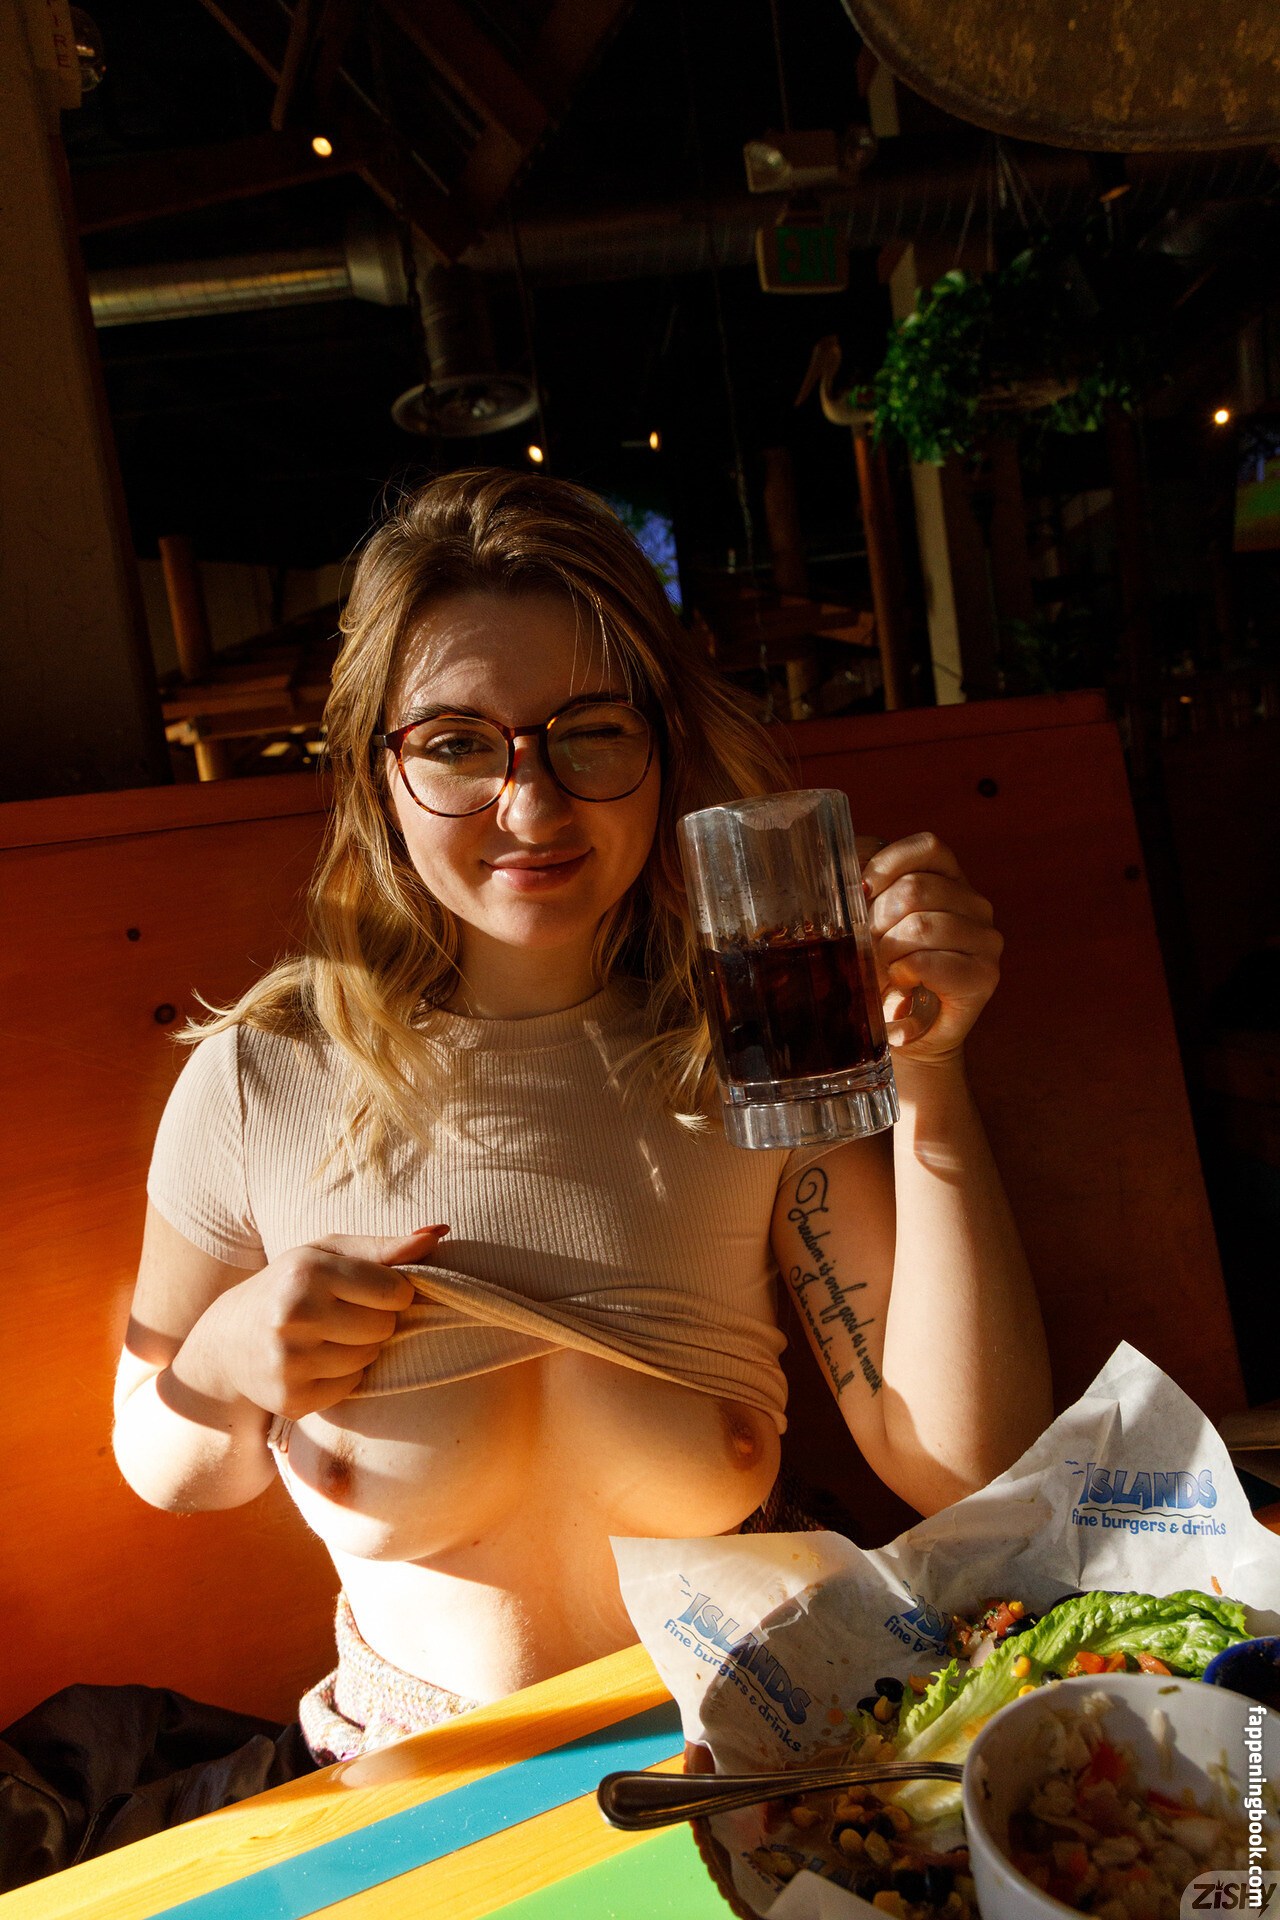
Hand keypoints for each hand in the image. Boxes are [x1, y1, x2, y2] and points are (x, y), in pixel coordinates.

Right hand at [172, 1227, 447, 1419]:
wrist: (227, 1341)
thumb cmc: (290, 1285)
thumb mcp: (328, 1254)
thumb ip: (386, 1247)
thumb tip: (441, 1232)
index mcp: (307, 1271)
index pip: (395, 1290)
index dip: (395, 1292)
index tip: (377, 1291)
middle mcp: (294, 1315)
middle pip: (385, 1328)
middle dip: (378, 1321)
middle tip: (348, 1314)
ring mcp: (290, 1361)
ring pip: (369, 1359)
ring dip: (362, 1349)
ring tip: (330, 1335)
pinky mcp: (292, 1398)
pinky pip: (351, 1387)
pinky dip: (344, 1376)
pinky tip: (318, 1360)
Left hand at [862, 833, 1001, 1063]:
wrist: (907, 1032)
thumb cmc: (884, 972)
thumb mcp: (870, 923)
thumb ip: (865, 891)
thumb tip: (841, 869)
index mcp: (950, 880)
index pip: (927, 848)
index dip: (886, 866)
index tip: (861, 895)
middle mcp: (975, 904)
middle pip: (916, 889)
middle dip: (878, 921)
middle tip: (870, 949)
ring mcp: (985, 939)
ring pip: (921, 924)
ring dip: (889, 951)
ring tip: (885, 970)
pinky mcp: (984, 975)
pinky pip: (929, 961)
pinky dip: (904, 972)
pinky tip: (902, 983)